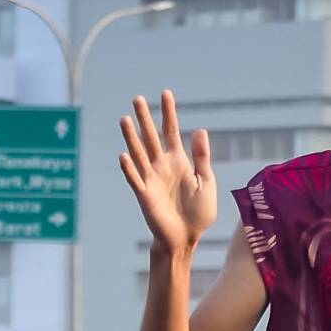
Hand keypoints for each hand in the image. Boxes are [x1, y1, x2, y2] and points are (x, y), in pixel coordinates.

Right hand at [118, 91, 217, 250]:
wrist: (187, 237)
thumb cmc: (198, 212)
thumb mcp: (206, 181)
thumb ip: (201, 157)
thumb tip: (200, 130)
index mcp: (178, 161)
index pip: (171, 131)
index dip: (168, 113)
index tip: (165, 93)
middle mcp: (162, 166)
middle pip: (151, 137)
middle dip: (145, 118)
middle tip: (137, 98)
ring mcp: (151, 179)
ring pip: (139, 153)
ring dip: (131, 137)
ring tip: (124, 119)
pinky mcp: (145, 195)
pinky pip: (135, 179)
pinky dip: (129, 169)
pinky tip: (124, 155)